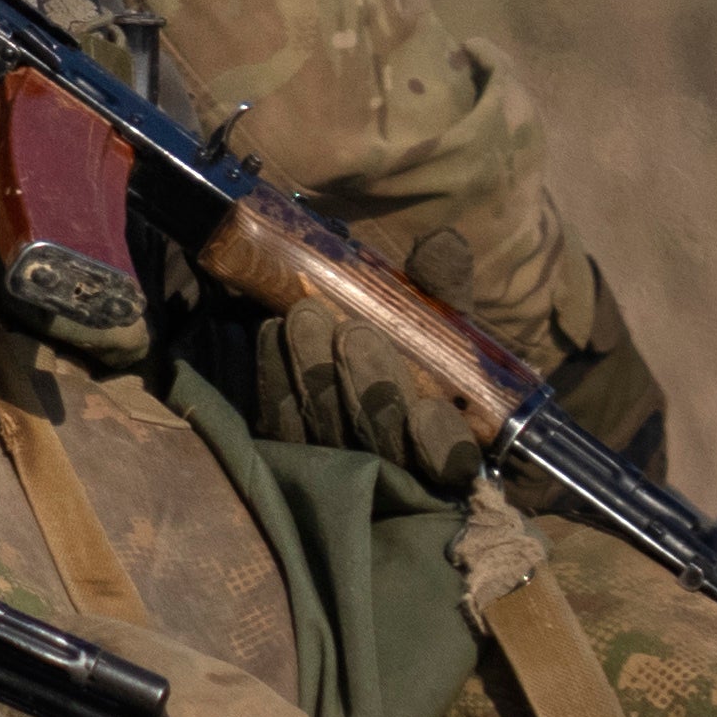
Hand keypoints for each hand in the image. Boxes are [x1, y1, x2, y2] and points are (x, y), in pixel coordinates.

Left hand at [252, 299, 489, 494]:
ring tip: (302, 317)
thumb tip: (441, 245)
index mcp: (447, 452)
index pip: (448, 464)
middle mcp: (394, 471)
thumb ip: (442, 291)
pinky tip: (268, 333)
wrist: (340, 346)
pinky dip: (273, 378)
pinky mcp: (286, 455)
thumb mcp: (436, 318)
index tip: (429, 410)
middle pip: (377, 442)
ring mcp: (335, 466)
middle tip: (352, 331)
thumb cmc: (415, 347)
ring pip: (321, 431)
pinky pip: (276, 424)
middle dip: (366, 386)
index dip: (439, 444)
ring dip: (314, 373)